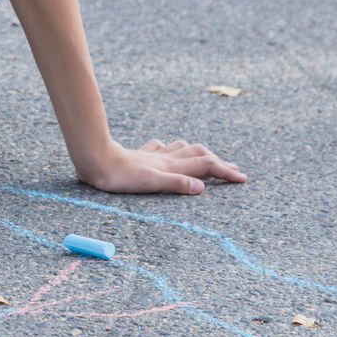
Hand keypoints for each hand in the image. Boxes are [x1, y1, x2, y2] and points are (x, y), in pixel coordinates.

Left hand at [77, 139, 247, 194]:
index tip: (243, 179)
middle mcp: (164, 159)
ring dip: (197, 152)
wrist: (93, 157)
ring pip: (181, 148)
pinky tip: (165, 149)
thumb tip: (203, 188)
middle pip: (198, 153)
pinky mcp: (137, 155)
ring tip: (207, 156)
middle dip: (218, 161)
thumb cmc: (119, 175)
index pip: (205, 166)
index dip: (225, 172)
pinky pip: (158, 148)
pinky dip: (169, 148)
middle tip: (233, 169)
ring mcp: (151, 155)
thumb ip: (176, 184)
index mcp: (170, 166)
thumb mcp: (150, 183)